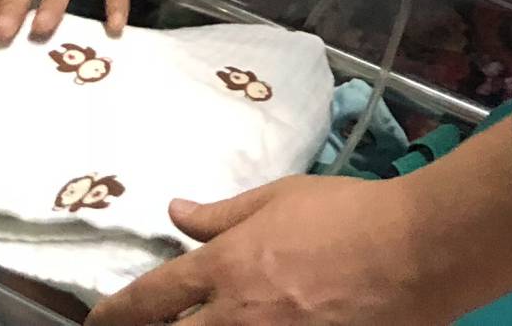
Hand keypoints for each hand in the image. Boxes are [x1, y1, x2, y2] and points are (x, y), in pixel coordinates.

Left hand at [87, 178, 438, 325]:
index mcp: (224, 268)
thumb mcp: (279, 198)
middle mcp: (236, 318)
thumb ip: (222, 214)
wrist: (414, 251)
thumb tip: (176, 211)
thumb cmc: (347, 213)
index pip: (150, 298)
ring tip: (200, 324)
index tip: (97, 322)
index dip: (115, 313)